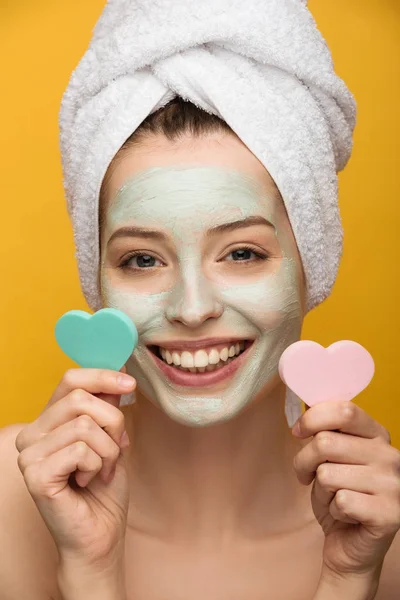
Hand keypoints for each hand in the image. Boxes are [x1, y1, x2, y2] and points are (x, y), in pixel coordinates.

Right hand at [15, 367, 135, 567]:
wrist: (100, 535)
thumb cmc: (103, 489)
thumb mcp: (111, 437)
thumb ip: (107, 406)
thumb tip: (118, 370)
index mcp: (48, 421)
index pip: (70, 380)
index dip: (103, 376)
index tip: (129, 383)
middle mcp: (32, 434)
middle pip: (81, 400)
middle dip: (113, 423)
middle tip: (116, 449)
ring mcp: (29, 455)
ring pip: (86, 425)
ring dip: (109, 450)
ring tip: (102, 470)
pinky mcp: (35, 475)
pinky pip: (82, 449)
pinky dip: (98, 465)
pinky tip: (89, 481)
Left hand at [292, 400, 399, 577]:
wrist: (352, 546)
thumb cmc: (339, 496)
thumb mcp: (330, 457)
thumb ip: (325, 430)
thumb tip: (306, 406)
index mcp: (378, 435)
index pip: (345, 410)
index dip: (313, 418)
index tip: (299, 432)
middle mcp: (391, 456)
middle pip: (326, 442)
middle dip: (305, 461)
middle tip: (309, 476)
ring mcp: (394, 485)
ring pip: (328, 474)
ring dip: (320, 491)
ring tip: (334, 498)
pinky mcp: (390, 514)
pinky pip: (340, 501)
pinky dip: (333, 510)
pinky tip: (345, 515)